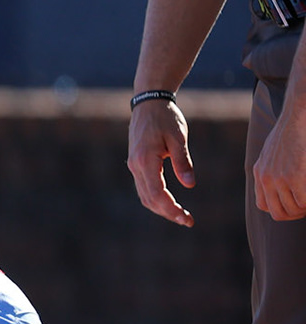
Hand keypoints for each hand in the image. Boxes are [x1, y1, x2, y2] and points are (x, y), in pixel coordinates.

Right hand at [127, 100, 195, 226]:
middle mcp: (136, 166)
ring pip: (145, 196)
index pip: (158, 194)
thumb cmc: (166, 118)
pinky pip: (144, 188)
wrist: (149, 103)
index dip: (172, 209)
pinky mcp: (136, 164)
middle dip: (168, 213)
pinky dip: (156, 199)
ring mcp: (134, 166)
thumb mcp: (178, 138)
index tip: (187, 218)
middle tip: (188, 221)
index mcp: (146, 161)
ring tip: (180, 214)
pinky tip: (169, 202)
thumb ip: (183, 162)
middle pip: (149, 199)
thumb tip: (190, 185)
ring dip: (161, 208)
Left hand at [253, 95, 305, 220]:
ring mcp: (280, 178)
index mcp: (260, 173)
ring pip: (293, 209)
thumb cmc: (293, 131)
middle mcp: (266, 178)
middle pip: (279, 213)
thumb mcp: (274, 151)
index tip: (296, 204)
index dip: (281, 209)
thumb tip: (282, 184)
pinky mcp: (295, 177)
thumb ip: (274, 168)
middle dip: (296, 214)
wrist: (298, 115)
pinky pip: (304, 201)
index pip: (264, 205)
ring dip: (305, 208)